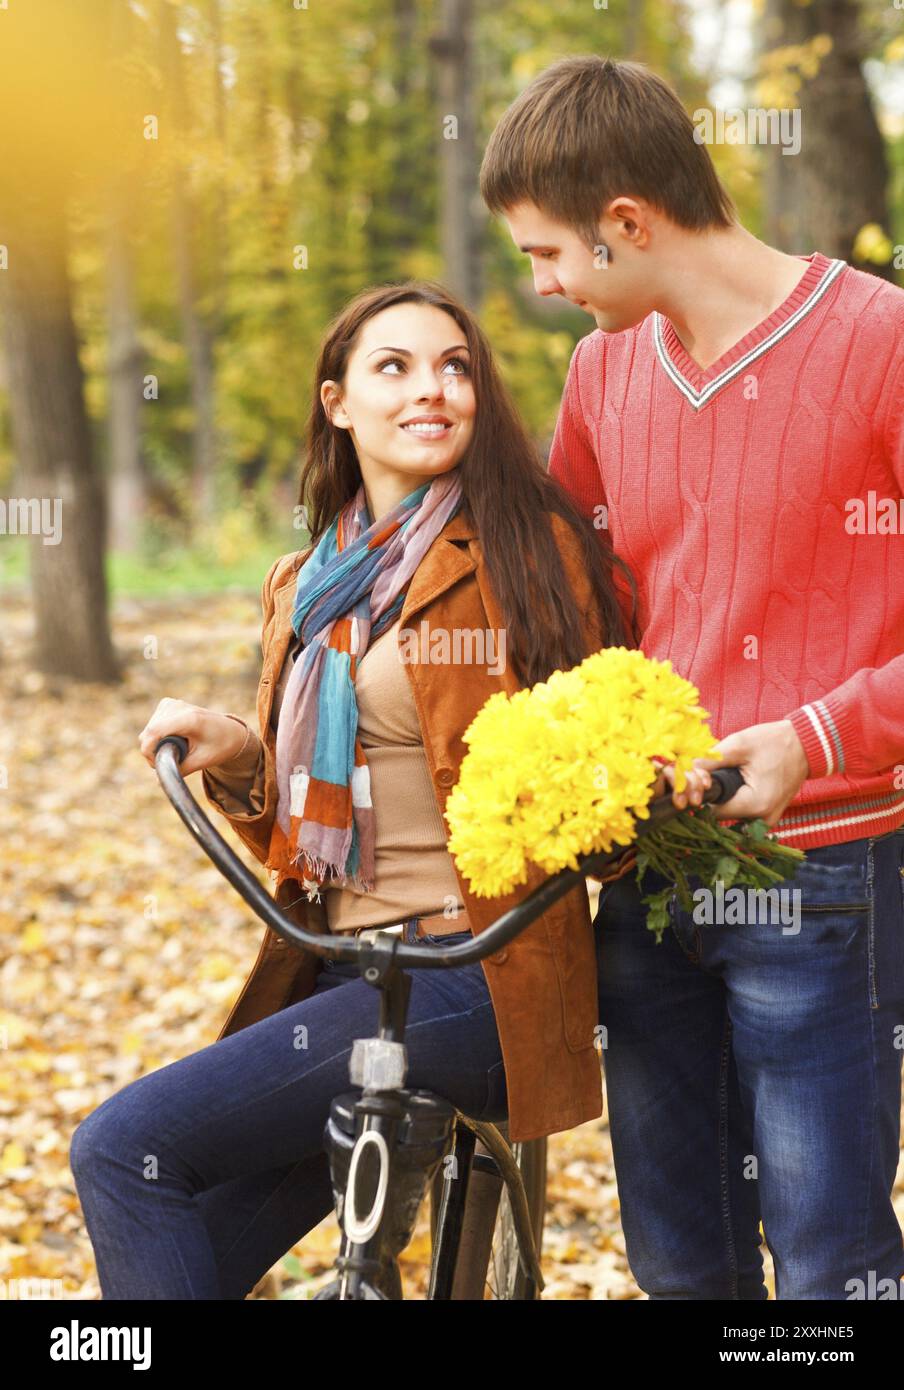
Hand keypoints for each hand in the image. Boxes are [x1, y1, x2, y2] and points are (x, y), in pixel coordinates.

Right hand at [138, 698, 248, 776]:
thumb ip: (180, 769)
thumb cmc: (219, 746)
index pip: (154, 731)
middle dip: (153, 751)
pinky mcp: (167, 704)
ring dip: (156, 744)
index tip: (156, 764)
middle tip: (172, 761)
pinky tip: (175, 739)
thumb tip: (158, 780)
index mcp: (189, 718)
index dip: (149, 750)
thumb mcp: (202, 761)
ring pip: (148, 730)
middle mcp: (178, 706)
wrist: (231, 731)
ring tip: (178, 750)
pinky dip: (158, 736)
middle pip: (148, 732)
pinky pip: (152, 726)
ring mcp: (171, 703)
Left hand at [653, 720, 809, 826]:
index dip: (700, 796)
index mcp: (756, 804)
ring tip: (720, 777)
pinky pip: (744, 813)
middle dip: (710, 798)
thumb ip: (710, 759)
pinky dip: (735, 801)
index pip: (712, 811)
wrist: (807, 744)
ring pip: (732, 815)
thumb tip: (685, 771)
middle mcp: (763, 819)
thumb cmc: (774, 741)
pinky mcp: (770, 814)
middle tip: (706, 776)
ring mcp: (768, 819)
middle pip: (721, 815)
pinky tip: (733, 783)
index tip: (697, 780)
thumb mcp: (739, 744)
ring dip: (722, 799)